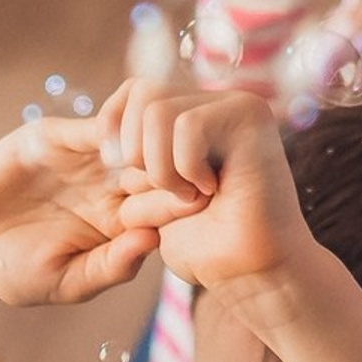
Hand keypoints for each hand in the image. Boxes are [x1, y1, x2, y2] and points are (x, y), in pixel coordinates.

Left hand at [98, 79, 312, 296]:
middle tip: (160, 189)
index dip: (113, 121)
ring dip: (160, 167)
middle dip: (133, 148)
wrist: (249, 273)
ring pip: (158, 110)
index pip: (135, 88)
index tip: (113, 165)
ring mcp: (234, 104)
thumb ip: (138, 160)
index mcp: (192, 116)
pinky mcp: (250, 114)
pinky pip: (188, 125)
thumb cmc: (204, 246)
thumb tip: (111, 136)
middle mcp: (213, 103)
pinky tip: (210, 189)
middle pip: (142, 90)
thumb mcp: (153, 199)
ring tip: (188, 196)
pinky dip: (185, 167)